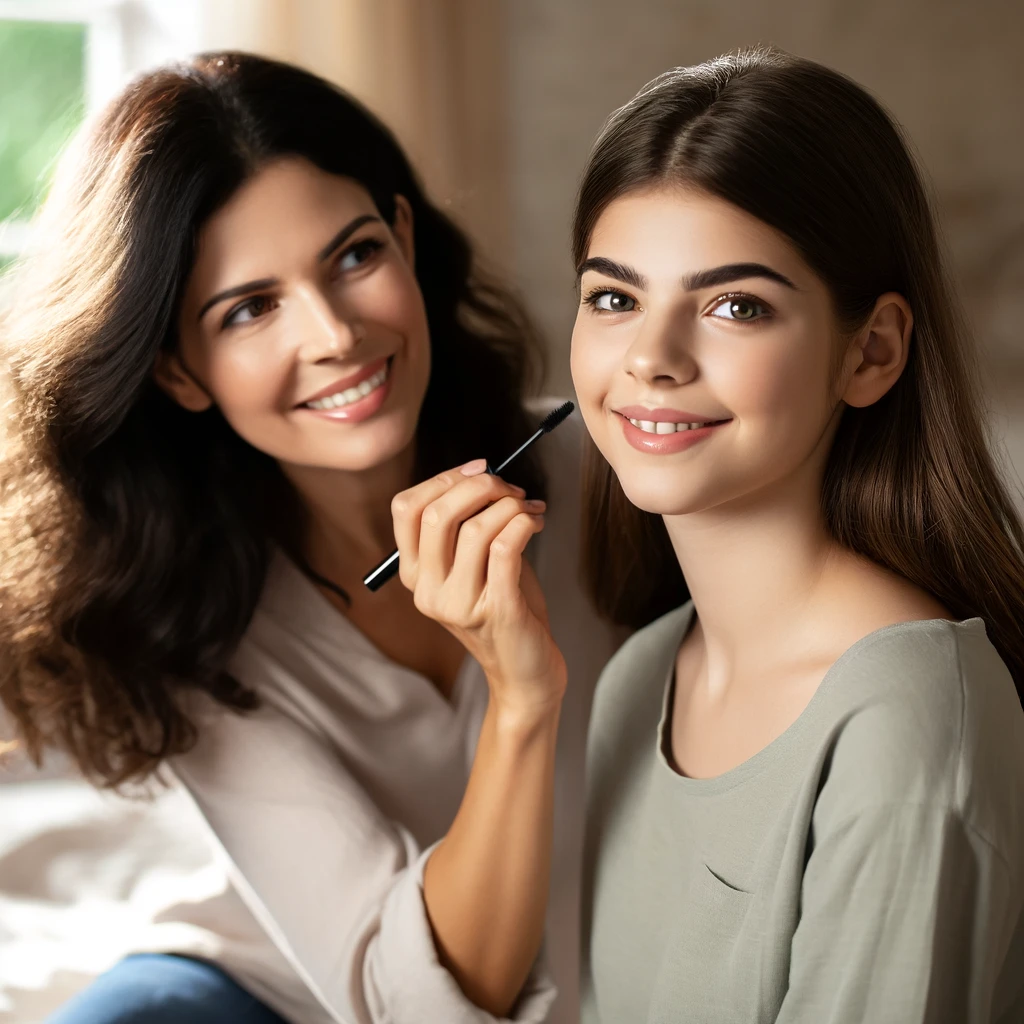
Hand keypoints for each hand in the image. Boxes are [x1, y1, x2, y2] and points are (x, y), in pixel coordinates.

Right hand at [391, 459, 566, 718]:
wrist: (525, 671)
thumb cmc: (503, 608)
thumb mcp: (473, 565)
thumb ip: (466, 526)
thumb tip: (483, 476)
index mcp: (414, 575)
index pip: (406, 508)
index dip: (443, 478)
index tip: (479, 469)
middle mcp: (427, 591)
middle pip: (437, 514)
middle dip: (480, 486)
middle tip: (509, 488)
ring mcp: (459, 604)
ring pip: (476, 528)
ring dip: (510, 506)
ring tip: (528, 509)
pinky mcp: (497, 610)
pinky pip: (505, 547)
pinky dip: (524, 523)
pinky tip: (536, 523)